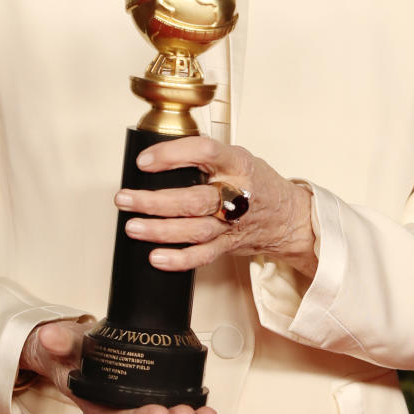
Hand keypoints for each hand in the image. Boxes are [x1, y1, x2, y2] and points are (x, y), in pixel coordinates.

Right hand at [18, 320, 217, 413]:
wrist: (73, 351)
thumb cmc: (68, 354)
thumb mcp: (60, 346)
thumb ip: (57, 342)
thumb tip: (50, 337)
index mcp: (94, 407)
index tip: (155, 411)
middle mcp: (115, 413)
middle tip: (184, 411)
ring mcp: (132, 409)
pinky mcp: (145, 400)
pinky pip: (168, 411)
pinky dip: (187, 413)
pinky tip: (204, 411)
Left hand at [116, 137, 317, 279]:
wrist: (289, 216)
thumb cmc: (256, 182)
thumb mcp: (236, 157)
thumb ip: (204, 157)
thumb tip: (157, 157)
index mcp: (238, 165)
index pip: (205, 153)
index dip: (172, 156)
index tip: (144, 161)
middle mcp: (237, 194)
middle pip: (194, 200)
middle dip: (155, 201)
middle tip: (125, 199)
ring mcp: (233, 224)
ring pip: (194, 230)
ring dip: (160, 231)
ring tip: (132, 227)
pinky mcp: (229, 245)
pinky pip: (203, 256)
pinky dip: (179, 259)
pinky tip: (156, 258)